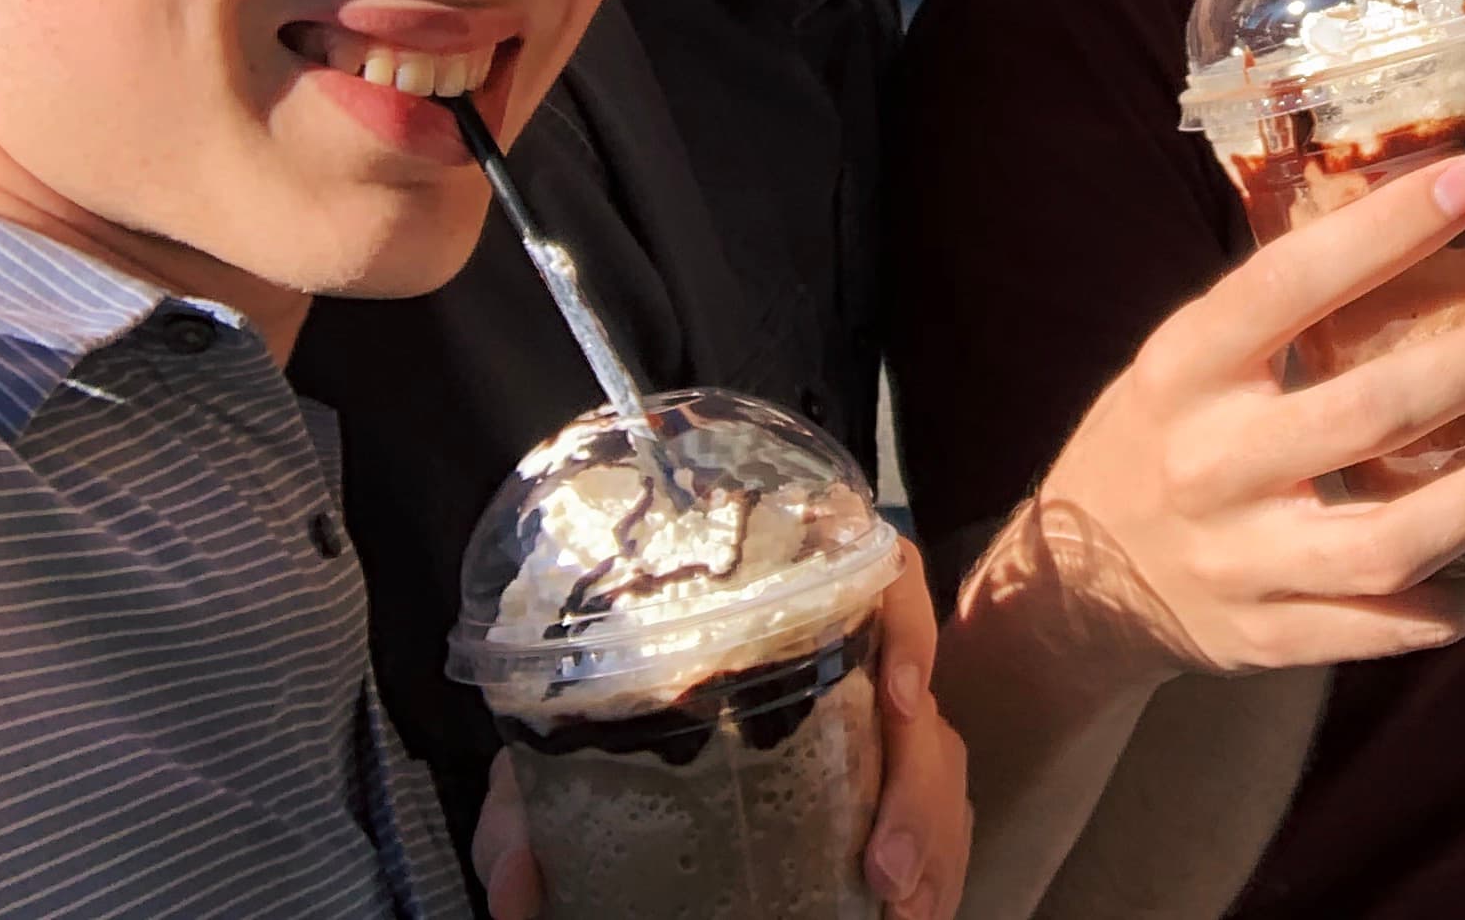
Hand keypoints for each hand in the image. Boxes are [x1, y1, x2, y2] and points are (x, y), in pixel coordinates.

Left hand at [472, 535, 971, 917]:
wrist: (602, 808)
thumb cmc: (592, 756)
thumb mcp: (549, 777)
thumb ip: (521, 816)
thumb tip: (521, 882)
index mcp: (775, 633)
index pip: (878, 578)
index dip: (909, 625)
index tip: (897, 699)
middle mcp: (842, 675)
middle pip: (924, 701)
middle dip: (918, 788)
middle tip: (884, 869)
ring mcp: (873, 741)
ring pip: (943, 769)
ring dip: (932, 841)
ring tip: (897, 908)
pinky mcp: (884, 801)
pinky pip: (941, 824)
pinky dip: (935, 870)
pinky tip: (910, 911)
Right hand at [978, 150, 1464, 691]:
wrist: (1081, 590)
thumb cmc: (1164, 433)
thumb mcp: (1186, 356)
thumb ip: (1280, 302)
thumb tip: (1415, 197)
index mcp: (1183, 370)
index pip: (1285, 285)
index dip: (1384, 232)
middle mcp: (1211, 466)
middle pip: (1367, 412)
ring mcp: (1249, 564)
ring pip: (1398, 537)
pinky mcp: (1285, 638)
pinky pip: (1408, 622)